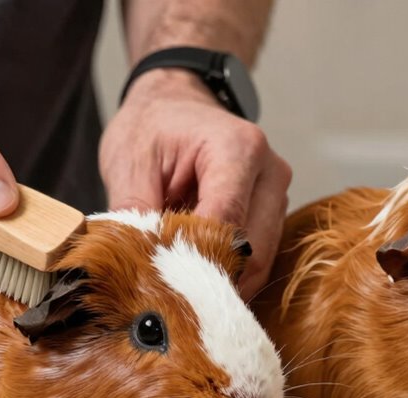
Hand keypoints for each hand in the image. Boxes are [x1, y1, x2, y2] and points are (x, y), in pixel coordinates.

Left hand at [100, 69, 291, 299]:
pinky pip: (258, 256)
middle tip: (166, 284)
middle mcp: (270, 171)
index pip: (226, 224)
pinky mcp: (274, 212)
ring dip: (219, 272)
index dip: (194, 259)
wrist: (173, 104)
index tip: (161, 279)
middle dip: (208, 272)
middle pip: (252, 249)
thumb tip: (135, 265)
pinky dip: (227, 267)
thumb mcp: (129, 164)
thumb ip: (134, 215)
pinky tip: (196, 261)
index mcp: (238, 149)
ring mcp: (277, 193)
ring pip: (259, 260)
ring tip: (179, 268)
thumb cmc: (153, 126)